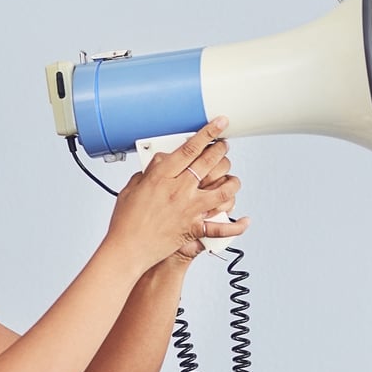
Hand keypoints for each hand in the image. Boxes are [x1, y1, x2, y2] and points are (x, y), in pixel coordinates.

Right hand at [104, 117, 246, 271]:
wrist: (128, 248)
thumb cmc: (126, 220)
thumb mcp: (132, 188)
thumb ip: (149, 173)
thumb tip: (161, 163)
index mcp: (161, 176)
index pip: (190, 148)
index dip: (207, 133)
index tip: (219, 123)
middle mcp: (179, 190)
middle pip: (209, 163)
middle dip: (221, 151)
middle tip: (224, 146)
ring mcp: (189, 209)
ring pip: (223, 190)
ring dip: (232, 182)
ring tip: (233, 178)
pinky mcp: (194, 228)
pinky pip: (221, 227)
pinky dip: (236, 225)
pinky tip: (245, 220)